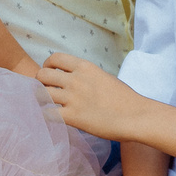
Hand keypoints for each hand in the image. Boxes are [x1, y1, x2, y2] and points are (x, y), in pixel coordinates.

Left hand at [38, 53, 166, 143]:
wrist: (135, 116)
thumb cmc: (124, 98)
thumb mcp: (104, 77)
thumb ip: (86, 76)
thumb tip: (74, 79)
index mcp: (85, 67)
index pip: (54, 58)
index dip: (47, 65)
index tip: (50, 74)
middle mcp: (76, 80)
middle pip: (42, 75)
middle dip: (40, 83)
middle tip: (46, 91)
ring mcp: (73, 98)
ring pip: (41, 94)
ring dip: (41, 100)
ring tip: (48, 105)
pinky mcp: (73, 117)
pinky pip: (48, 113)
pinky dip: (47, 116)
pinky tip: (55, 118)